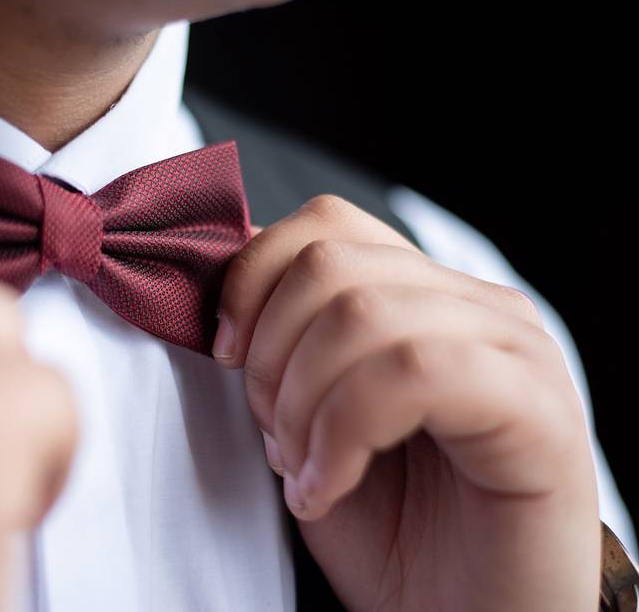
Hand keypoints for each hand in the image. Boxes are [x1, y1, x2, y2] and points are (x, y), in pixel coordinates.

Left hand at [215, 195, 599, 609]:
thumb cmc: (385, 532)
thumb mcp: (306, 420)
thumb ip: (280, 344)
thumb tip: (221, 273)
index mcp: (425, 299)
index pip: (325, 225)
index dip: (251, 281)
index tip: (224, 355)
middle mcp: (476, 308)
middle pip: (331, 262)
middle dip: (269, 355)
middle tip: (274, 437)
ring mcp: (515, 350)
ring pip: (364, 311)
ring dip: (300, 403)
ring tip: (303, 471)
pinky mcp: (537, 411)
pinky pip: (414, 371)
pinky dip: (345, 431)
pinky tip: (331, 487)